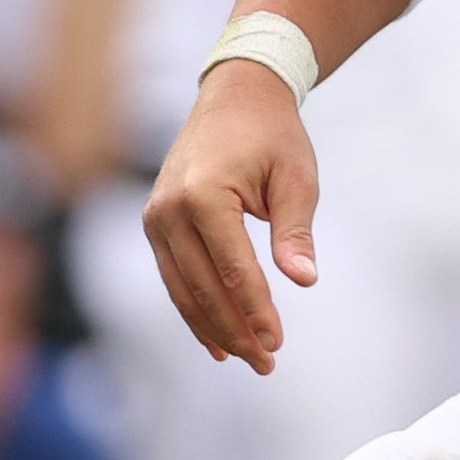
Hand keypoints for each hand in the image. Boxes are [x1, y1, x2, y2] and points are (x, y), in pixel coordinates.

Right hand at [145, 59, 321, 371]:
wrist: (236, 97)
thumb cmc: (274, 136)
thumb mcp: (296, 179)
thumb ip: (296, 232)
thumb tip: (304, 280)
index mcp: (203, 195)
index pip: (232, 269)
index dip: (255, 310)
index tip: (277, 342)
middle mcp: (169, 209)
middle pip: (202, 287)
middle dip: (235, 330)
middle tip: (266, 362)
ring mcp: (155, 217)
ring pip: (181, 289)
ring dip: (213, 328)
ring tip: (246, 358)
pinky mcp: (155, 224)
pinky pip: (173, 276)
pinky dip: (193, 308)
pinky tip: (216, 338)